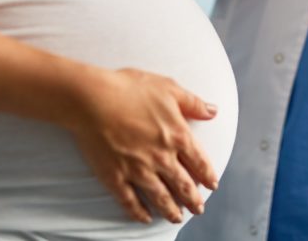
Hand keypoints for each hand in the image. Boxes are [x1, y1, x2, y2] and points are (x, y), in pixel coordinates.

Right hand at [73, 67, 218, 223]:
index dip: (207, 176)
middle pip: (182, 185)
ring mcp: (138, 170)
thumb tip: (214, 111)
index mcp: (177, 135)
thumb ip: (193, 103)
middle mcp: (162, 157)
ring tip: (177, 217)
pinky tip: (144, 218)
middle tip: (198, 210)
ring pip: (160, 197)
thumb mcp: (168, 88)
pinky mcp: (115, 177)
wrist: (92, 98)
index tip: (211, 185)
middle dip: (193, 200)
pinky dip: (138, 212)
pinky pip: (130, 201)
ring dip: (171, 210)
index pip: (199, 162)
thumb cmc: (130, 88)